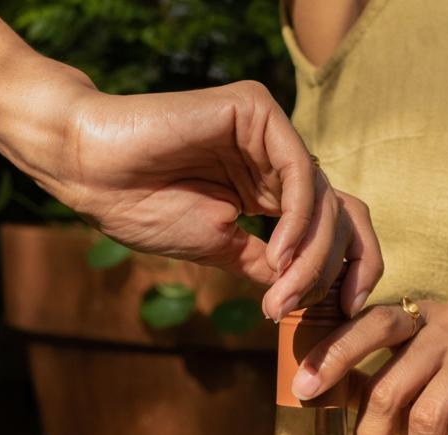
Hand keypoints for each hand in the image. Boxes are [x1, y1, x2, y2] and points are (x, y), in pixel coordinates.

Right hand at [12, 73, 382, 320]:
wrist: (96, 174)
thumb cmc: (147, 210)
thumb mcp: (223, 250)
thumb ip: (270, 265)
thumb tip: (312, 293)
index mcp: (271, 192)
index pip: (334, 226)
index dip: (351, 266)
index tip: (347, 311)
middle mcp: (277, 161)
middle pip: (339, 215)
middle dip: (328, 269)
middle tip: (293, 306)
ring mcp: (270, 134)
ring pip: (324, 197)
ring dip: (310, 253)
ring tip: (281, 289)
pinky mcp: (257, 111)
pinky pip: (300, 171)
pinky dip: (298, 218)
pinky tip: (277, 250)